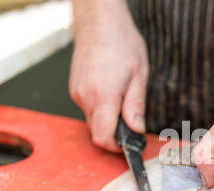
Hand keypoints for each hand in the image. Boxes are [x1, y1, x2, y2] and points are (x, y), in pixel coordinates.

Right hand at [69, 1, 148, 151]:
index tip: (129, 145)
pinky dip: (101, 108)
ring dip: (108, 119)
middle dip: (115, 134)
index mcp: (103, 96)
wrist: (99, 20)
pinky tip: (112, 91)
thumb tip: (137, 130)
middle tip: (133, 123)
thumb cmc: (121, 42)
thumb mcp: (139, 75)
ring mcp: (77, 92)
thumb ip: (136, 106)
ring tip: (123, 99)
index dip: (116, 147)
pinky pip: (88, 107)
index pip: (103, 137)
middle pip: (97, 131)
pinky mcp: (74, 88)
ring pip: (93, 120)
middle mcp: (85, 97)